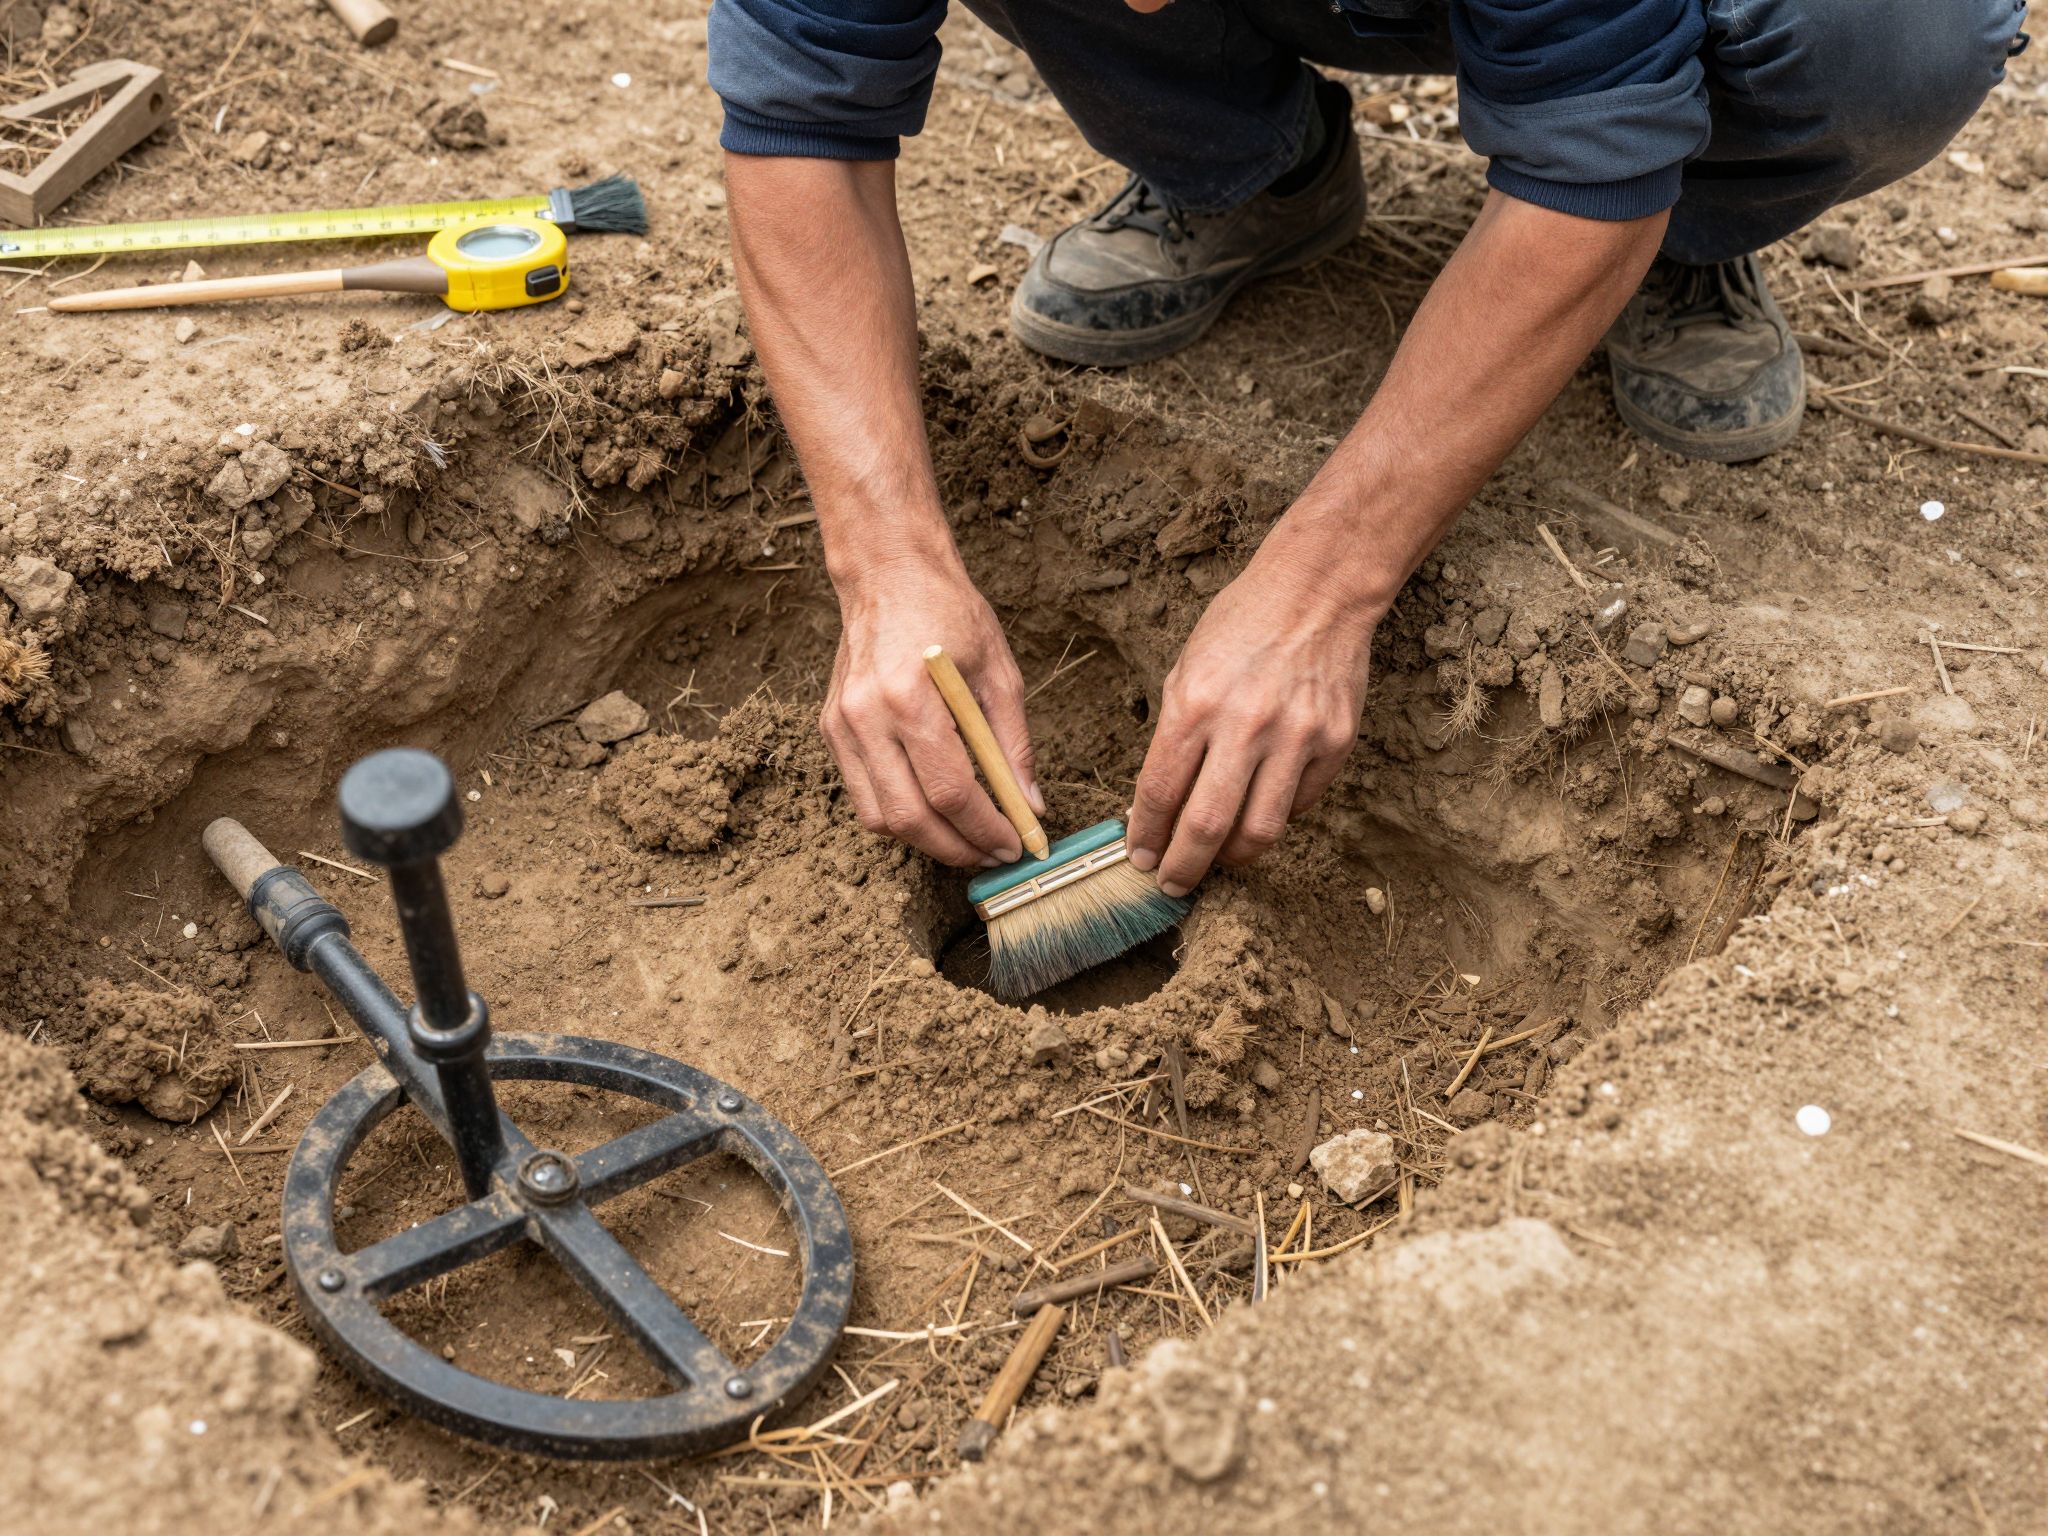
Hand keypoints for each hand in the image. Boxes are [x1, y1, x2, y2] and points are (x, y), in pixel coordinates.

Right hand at [822, 554, 1042, 867]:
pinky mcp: (830, 729)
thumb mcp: (999, 673)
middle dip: (957, 848)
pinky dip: (899, 813)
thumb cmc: (950, 615)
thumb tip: (1031, 806)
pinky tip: (932, 806)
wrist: (889, 575)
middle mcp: (867, 716)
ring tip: (965, 837)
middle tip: (992, 853)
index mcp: (912, 697)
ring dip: (925, 840)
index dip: (986, 829)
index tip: (1015, 844)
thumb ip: (1013, 745)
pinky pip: (862, 794)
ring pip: (879, 817)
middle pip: (910, 817)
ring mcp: (841, 725)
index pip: (950, 791)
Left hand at [1126, 545, 1375, 894]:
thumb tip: (1157, 804)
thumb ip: (1173, 737)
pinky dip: (1274, 818)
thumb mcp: (1187, 669)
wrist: (1317, 591)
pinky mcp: (1335, 744)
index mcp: (1195, 704)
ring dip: (1231, 859)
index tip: (1140, 858)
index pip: (1160, 793)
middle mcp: (1246, 725)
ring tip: (1217, 862)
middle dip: (1182, 867)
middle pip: (1207, 827)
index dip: (1146, 837)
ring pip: (1260, 832)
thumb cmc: (1240, 627)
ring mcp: (1297, 737)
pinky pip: (1300, 805)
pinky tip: (1257, 814)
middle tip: (1172, 883)